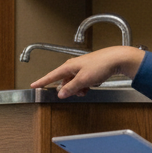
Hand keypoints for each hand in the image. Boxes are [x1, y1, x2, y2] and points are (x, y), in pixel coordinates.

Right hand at [30, 45, 146, 98]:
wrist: (117, 59)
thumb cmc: (101, 65)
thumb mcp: (83, 80)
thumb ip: (70, 88)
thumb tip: (60, 93)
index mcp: (68, 66)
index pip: (51, 76)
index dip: (42, 82)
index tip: (33, 85)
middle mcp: (73, 66)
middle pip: (64, 82)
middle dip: (69, 89)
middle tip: (78, 92)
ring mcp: (82, 67)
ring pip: (74, 82)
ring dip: (79, 88)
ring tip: (88, 89)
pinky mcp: (90, 69)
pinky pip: (82, 81)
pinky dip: (86, 85)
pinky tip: (93, 84)